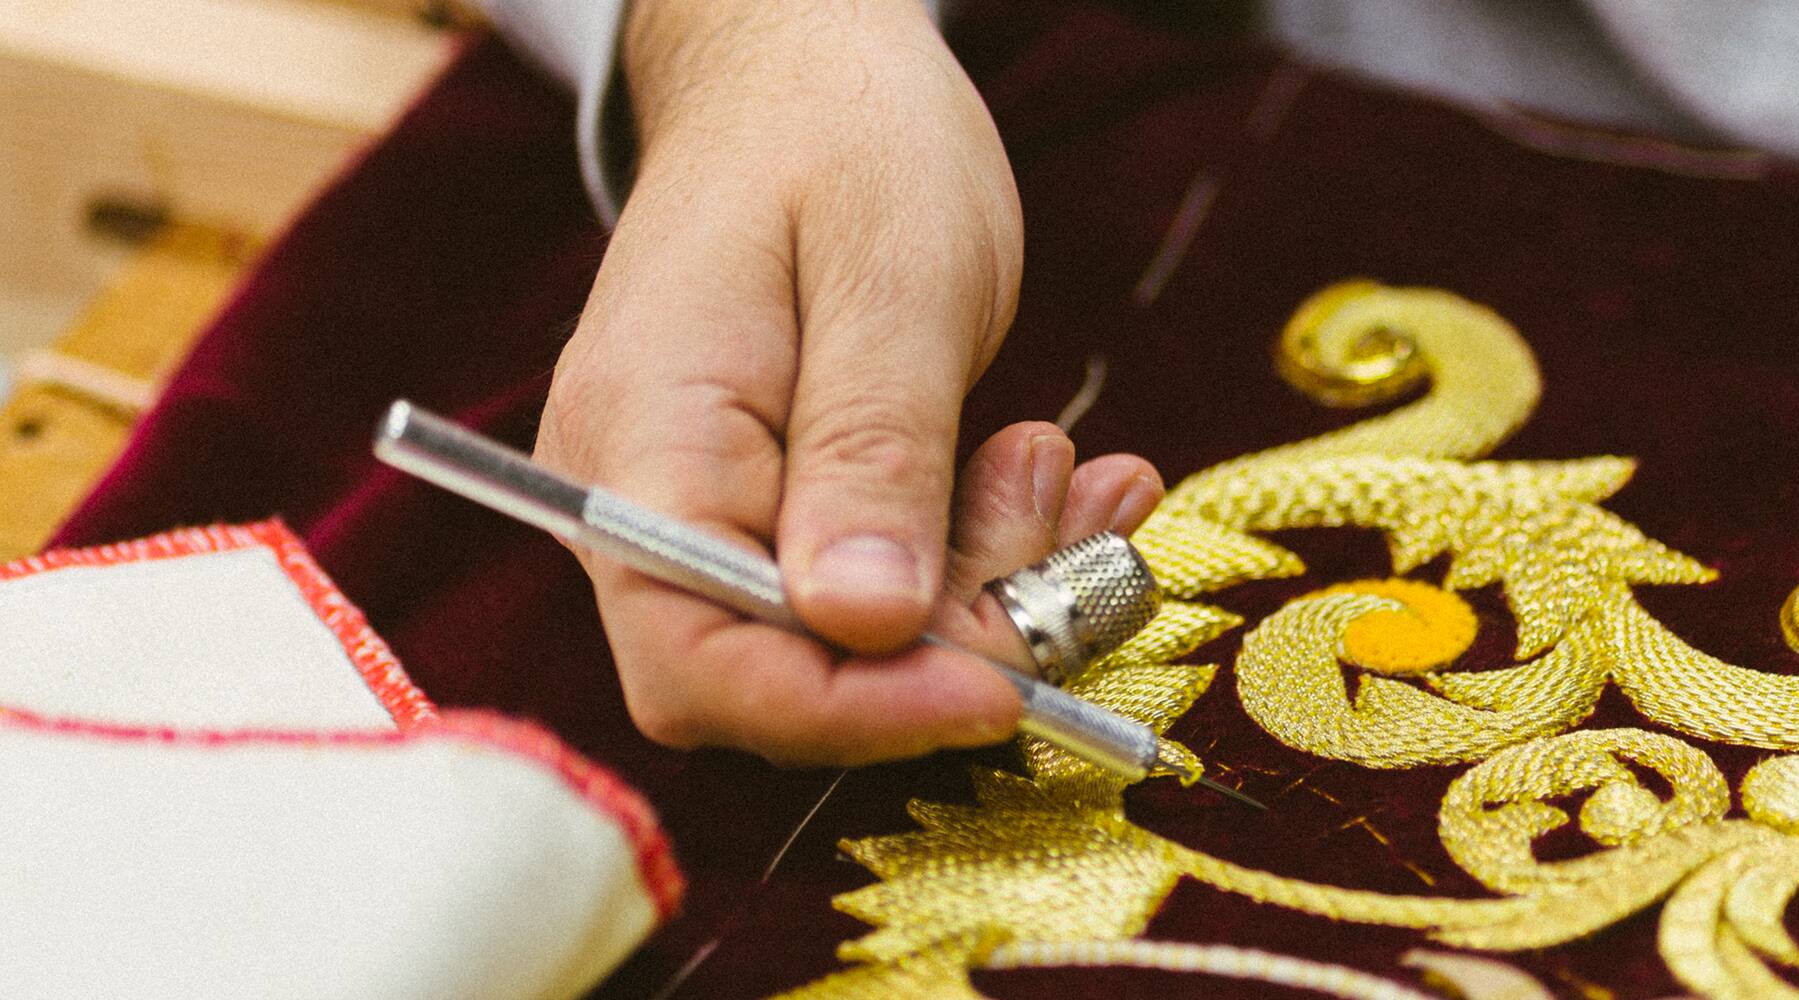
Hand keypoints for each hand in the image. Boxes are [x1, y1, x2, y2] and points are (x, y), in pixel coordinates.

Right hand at [534, 0, 1164, 764]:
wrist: (804, 73)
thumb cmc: (844, 139)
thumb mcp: (892, 275)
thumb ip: (870, 451)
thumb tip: (863, 625)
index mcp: (644, 441)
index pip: (705, 663)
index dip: (853, 710)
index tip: (1005, 688)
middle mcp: (645, 501)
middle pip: (779, 675)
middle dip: (945, 642)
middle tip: (1060, 521)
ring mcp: (706, 510)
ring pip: (848, 643)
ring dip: (986, 588)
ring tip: (1063, 467)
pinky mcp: (777, 507)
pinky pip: (878, 585)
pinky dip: (981, 556)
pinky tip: (1055, 481)